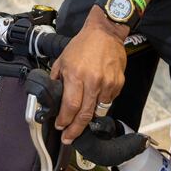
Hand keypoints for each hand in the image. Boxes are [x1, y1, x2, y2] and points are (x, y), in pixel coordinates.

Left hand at [50, 8, 126, 144]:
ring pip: (98, 110)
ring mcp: (107, 83)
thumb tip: (52, 98)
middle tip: (69, 138)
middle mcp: (93, 81)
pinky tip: (96, 93)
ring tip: (83, 113)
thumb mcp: (62, 60)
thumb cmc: (83, 44)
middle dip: (75, 130)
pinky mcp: (118, 83)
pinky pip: (109, 100)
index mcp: (76, 75)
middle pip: (85, 115)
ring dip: (89, 114)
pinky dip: (101, 101)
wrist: (106, 32)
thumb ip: (57, 79)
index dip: (64, 122)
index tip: (60, 128)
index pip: (70, 107)